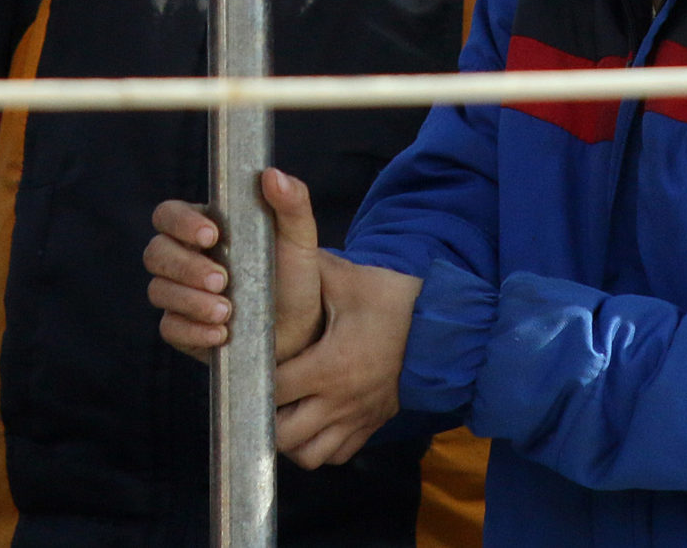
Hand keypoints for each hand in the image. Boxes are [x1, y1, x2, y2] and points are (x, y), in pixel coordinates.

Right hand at [145, 167, 329, 363]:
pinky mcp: (182, 328)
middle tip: (221, 280)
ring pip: (159, 291)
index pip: (168, 214)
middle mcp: (183, 258)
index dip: (181, 222)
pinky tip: (220, 333)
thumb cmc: (293, 275)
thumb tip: (272, 174)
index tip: (211, 236)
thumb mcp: (299, 237)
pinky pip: (170, 328)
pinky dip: (193, 331)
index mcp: (201, 227)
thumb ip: (291, 201)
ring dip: (191, 301)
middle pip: (156, 253)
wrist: (300, 328)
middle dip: (186, 267)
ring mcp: (179, 294)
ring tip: (227, 311)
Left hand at [273, 251, 420, 467]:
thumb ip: (302, 261)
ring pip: (309, 455)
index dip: (252, 378)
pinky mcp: (372, 425)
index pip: (273, 388)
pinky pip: (336, 455)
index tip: (245, 364)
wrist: (441, 324)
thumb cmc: (390, 299)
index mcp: (331, 365)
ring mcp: (359, 419)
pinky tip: (309, 420)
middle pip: (285, 434)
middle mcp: (342, 401)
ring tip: (280, 411)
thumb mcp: (345, 277)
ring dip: (289, 439)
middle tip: (257, 391)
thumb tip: (270, 230)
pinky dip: (317, 446)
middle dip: (264, 416)